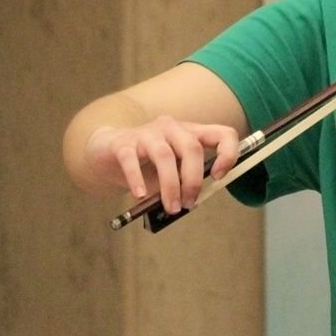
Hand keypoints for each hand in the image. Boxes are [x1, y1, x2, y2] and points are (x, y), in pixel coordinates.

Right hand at [84, 116, 240, 212]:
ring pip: (165, 156)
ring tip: (171, 207)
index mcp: (191, 132)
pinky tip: (140, 194)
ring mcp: (147, 133)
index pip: (222, 133)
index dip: (228, 154)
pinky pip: (131, 160)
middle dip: (193, 180)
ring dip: (171, 186)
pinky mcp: (123, 143)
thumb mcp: (172, 169)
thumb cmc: (147, 162)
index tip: (219, 177)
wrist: (107, 149)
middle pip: (192, 148)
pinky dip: (137, 179)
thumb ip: (184, 180)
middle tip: (188, 204)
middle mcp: (172, 128)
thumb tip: (192, 203)